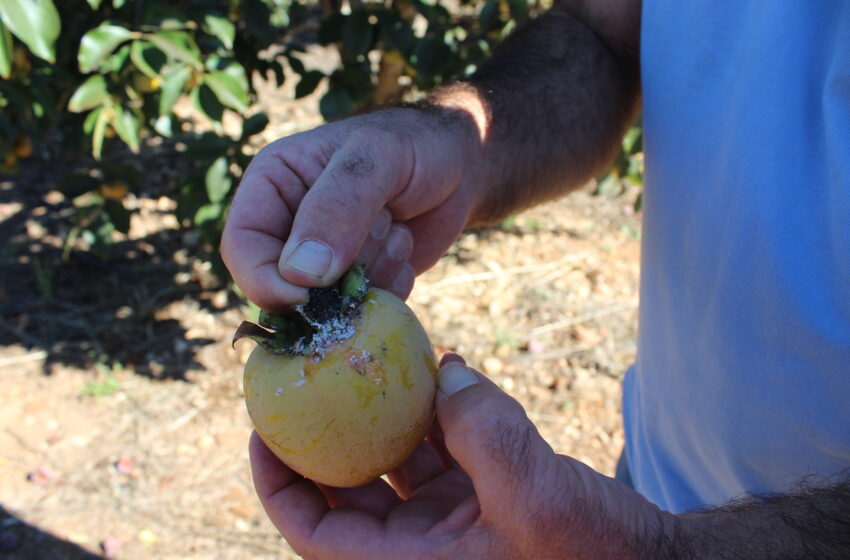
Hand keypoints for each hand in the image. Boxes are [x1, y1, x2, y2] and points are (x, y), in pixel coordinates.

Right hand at [221, 108, 481, 311]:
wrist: (461, 165)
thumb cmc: (415, 145)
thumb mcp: (377, 159)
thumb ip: (338, 206)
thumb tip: (300, 274)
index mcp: (273, 186)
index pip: (242, 247)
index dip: (265, 280)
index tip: (306, 296)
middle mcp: (290, 227)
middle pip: (283, 286)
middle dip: (336, 274)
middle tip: (383, 225)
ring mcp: (324, 261)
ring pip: (326, 306)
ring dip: (369, 276)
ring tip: (396, 228)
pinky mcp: (357, 284)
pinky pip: (360, 313)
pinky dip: (388, 291)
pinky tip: (404, 246)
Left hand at [249, 355, 677, 558]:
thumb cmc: (592, 555)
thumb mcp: (534, 496)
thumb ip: (485, 433)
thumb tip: (446, 369)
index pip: (315, 532)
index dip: (279, 482)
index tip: (264, 426)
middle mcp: (418, 552)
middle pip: (343, 491)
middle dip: (323, 435)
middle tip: (308, 376)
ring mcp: (448, 526)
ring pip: (392, 464)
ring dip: (382, 414)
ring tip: (369, 359)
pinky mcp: (479, 501)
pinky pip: (439, 452)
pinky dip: (436, 414)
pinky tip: (442, 370)